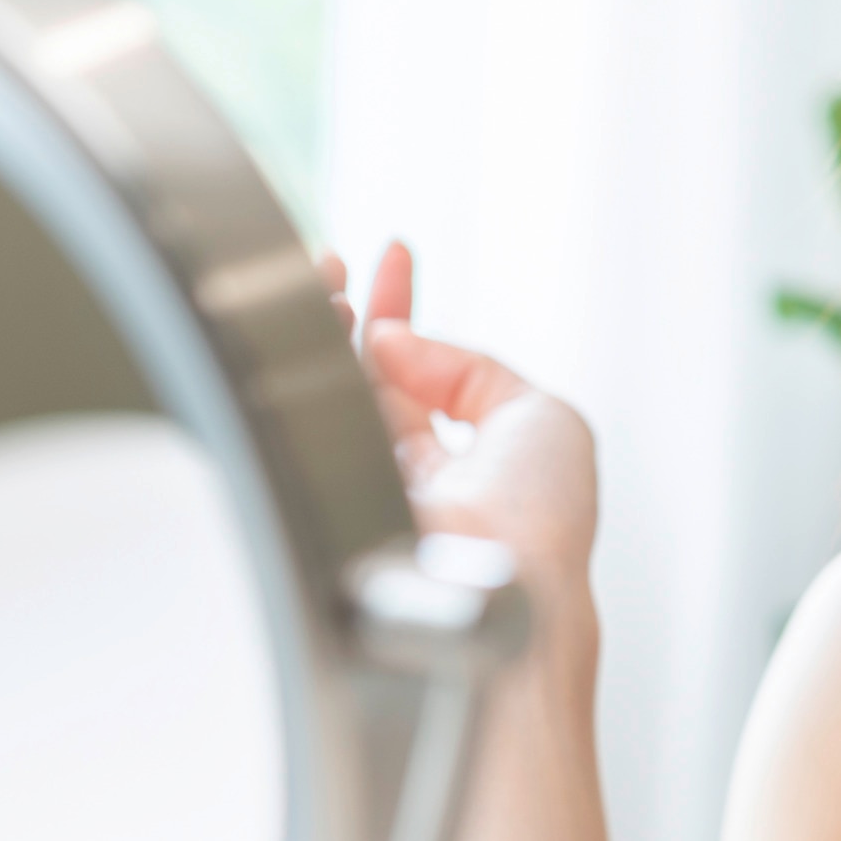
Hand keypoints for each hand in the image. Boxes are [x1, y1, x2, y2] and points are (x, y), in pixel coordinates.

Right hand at [324, 243, 601, 670]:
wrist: (496, 586)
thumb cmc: (538, 521)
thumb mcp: (546, 416)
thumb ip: (474, 366)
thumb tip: (397, 341)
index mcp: (469, 465)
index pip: (425, 374)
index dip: (406, 312)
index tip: (395, 253)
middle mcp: (405, 476)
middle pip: (362, 378)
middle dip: (345, 312)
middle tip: (334, 263)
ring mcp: (355, 483)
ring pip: (324, 391)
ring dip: (318, 323)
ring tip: (325, 272)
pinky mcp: (311, 490)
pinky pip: (295, 412)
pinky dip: (298, 358)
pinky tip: (309, 314)